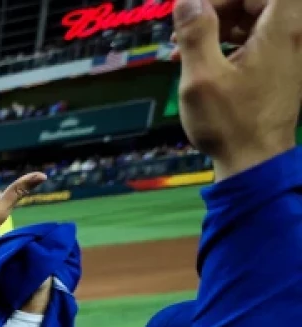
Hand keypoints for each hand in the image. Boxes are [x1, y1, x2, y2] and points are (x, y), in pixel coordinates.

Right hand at [174, 0, 301, 181]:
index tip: (197, 10)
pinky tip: (201, 60)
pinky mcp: (281, 66)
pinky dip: (229, 40)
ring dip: (219, 24)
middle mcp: (293, 34)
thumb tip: (187, 0)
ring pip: (256, 16)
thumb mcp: (202, 76)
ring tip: (184, 47)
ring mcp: (289, 50)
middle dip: (218, 8)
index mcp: (282, 29)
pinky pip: (257, 37)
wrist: (255, 160)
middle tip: (185, 29)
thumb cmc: (230, 123)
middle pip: (258, 0)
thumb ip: (196, 32)